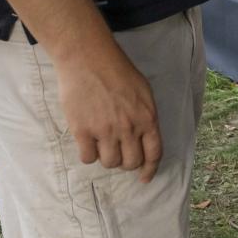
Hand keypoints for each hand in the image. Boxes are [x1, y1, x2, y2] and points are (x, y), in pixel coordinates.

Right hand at [55, 39, 162, 182]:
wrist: (88, 59)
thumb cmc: (117, 71)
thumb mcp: (143, 91)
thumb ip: (145, 115)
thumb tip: (144, 137)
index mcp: (148, 117)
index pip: (154, 153)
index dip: (150, 169)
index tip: (144, 178)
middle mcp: (129, 128)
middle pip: (131, 162)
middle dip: (126, 163)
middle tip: (119, 154)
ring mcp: (106, 130)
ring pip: (109, 163)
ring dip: (107, 158)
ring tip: (102, 144)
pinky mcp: (83, 131)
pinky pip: (88, 157)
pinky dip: (88, 154)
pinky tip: (87, 143)